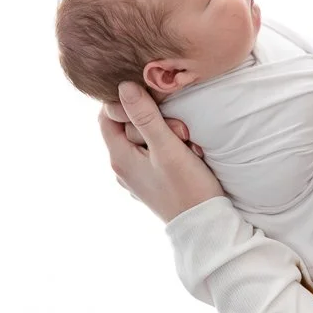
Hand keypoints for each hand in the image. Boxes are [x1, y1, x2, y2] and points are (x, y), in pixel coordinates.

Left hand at [99, 81, 226, 223]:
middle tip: (181, 132)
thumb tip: (123, 86)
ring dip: (166, 135)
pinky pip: (153, 154)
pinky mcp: (150, 182)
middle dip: (155, 121)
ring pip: (143, 140)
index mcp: (119, 158)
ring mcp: (136, 177)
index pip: (107, 116)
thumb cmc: (188, 187)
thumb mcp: (167, 147)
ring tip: (188, 146)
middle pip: (127, 127)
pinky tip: (187, 155)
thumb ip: (145, 116)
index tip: (154, 104)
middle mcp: (122, 169)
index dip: (127, 103)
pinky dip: (169, 148)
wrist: (205, 226)